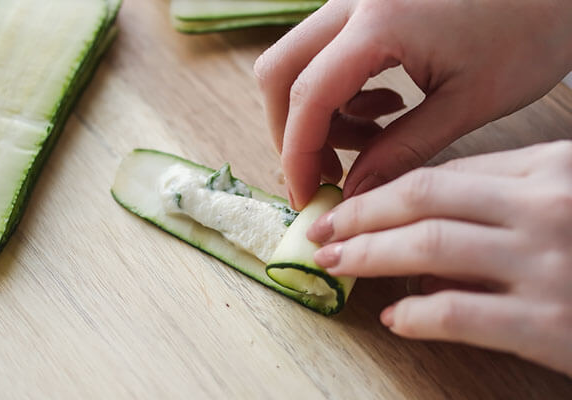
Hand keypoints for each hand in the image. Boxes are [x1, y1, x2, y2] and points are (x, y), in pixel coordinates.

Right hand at [254, 0, 571, 208]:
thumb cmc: (530, 30)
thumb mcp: (466, 103)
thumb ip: (401, 150)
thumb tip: (356, 192)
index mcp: (379, 23)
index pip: (308, 98)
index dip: (297, 156)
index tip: (306, 196)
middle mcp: (354, 1)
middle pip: (280, 71)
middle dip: (292, 131)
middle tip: (326, 171)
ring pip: (300, 61)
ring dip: (320, 113)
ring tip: (373, 137)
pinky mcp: (369, 5)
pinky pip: (327, 52)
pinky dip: (340, 91)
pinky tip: (386, 105)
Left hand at [306, 141, 571, 376]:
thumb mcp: (565, 201)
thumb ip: (505, 202)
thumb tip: (427, 220)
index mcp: (551, 169)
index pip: (446, 174)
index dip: (386, 189)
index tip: (351, 202)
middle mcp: (547, 206)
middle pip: (424, 199)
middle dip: (361, 214)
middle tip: (323, 228)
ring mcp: (548, 263)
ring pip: (429, 247)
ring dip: (370, 255)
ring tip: (336, 263)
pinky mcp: (552, 324)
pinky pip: (459, 313)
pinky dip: (417, 315)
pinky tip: (394, 318)